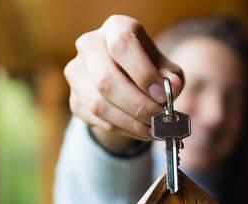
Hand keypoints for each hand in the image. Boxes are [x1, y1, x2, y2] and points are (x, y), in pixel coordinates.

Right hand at [64, 15, 183, 151]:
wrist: (124, 80)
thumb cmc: (148, 68)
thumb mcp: (165, 67)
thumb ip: (171, 76)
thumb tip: (173, 86)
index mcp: (115, 28)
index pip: (122, 45)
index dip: (143, 73)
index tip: (162, 96)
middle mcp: (89, 45)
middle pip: (106, 79)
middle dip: (138, 105)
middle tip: (160, 119)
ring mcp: (77, 72)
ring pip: (99, 104)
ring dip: (131, 123)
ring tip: (155, 129)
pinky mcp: (74, 99)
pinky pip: (97, 120)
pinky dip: (124, 130)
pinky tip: (142, 131)